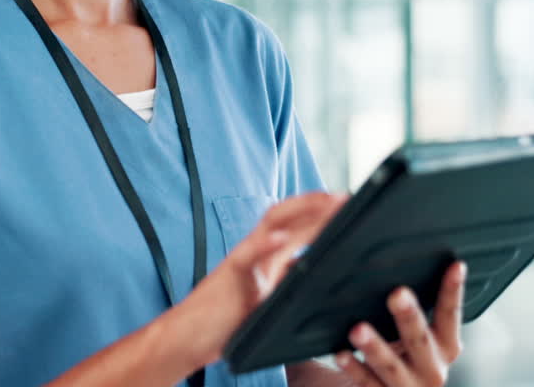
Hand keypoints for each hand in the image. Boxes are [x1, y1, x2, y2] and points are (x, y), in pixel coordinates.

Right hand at [165, 191, 347, 367]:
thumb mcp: (265, 298)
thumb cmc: (224, 320)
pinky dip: (264, 244)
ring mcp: (242, 261)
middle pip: (288, 217)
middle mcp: (254, 252)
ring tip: (325, 204)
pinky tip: (281, 238)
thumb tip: (317, 272)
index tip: (345, 205)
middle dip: (318, 205)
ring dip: (301, 212)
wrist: (188, 337)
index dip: (320, 212)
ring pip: (271, 226)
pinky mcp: (230, 277)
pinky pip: (248, 257)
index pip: (294, 224)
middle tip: (345, 197)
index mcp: (264, 257)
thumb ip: (285, 280)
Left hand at [331, 262, 467, 386]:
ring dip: (375, 346)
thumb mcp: (413, 335)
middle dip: (409, 316)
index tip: (456, 265)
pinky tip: (341, 354)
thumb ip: (409, 311)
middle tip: (397, 293)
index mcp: (445, 346)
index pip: (450, 315)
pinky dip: (354, 368)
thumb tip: (385, 262)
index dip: (453, 291)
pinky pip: (367, 382)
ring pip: (391, 365)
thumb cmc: (402, 353)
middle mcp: (433, 369)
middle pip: (420, 339)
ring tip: (358, 329)